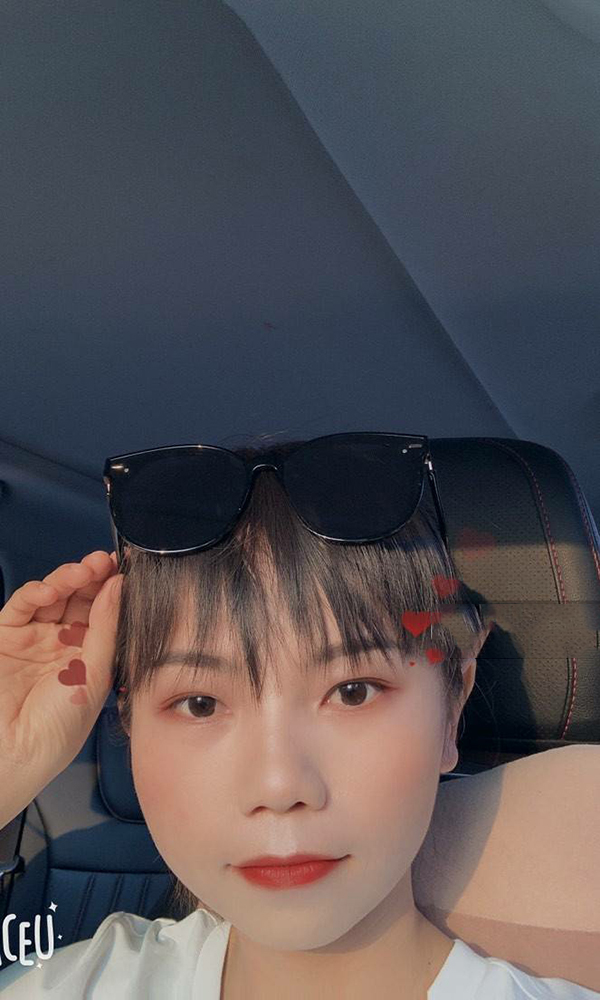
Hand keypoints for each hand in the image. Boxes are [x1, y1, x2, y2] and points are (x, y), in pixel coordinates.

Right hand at [0, 550, 122, 825]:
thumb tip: (118, 586)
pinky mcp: (7, 635)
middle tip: (107, 562)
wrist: (13, 753)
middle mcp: (64, 644)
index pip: (106, 613)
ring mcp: (35, 638)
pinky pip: (22, 605)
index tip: (129, 569)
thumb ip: (105, 629)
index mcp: (91, 656)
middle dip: (95, 578)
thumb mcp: (93, 676)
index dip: (115, 590)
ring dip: (69, 579)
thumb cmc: (57, 730)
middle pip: (82, 598)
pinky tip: (51, 589)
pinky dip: (36, 592)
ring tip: (85, 570)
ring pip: (55, 596)